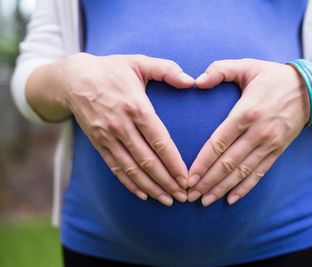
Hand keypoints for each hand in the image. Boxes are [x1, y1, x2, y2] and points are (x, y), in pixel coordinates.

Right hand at [49, 53, 193, 205]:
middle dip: (166, 181)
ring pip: (132, 169)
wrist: (72, 78)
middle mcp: (121, 125)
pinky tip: (142, 195)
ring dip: (150, 187)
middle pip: (147, 160)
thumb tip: (191, 80)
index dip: (174, 162)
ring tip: (167, 200)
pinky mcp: (98, 143)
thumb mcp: (138, 61)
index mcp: (135, 106)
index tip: (187, 178)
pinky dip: (129, 183)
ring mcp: (108, 137)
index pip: (159, 141)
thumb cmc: (111, 69)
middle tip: (183, 196)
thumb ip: (167, 69)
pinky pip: (115, 168)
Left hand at [187, 59, 309, 205]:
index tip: (189, 177)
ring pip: (242, 172)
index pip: (219, 142)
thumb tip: (196, 81)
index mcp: (246, 112)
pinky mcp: (277, 151)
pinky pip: (259, 173)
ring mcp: (269, 144)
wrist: (310, 90)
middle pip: (228, 163)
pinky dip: (245, 188)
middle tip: (190, 195)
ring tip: (205, 201)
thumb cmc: (273, 77)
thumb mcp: (248, 65)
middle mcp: (258, 132)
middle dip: (208, 181)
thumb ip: (221, 69)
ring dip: (222, 188)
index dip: (203, 162)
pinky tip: (231, 199)